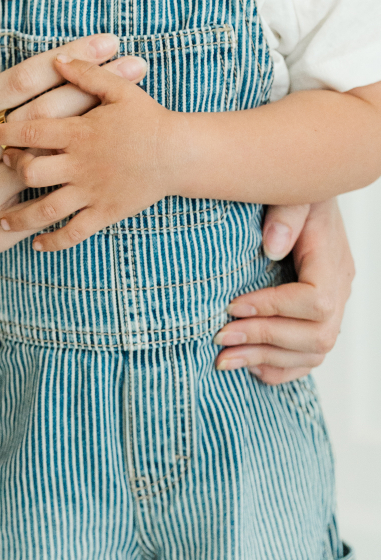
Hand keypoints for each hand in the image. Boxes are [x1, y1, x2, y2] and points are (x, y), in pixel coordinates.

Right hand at [0, 32, 145, 298]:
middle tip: (137, 66)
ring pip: (53, 158)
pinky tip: (112, 176)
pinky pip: (44, 207)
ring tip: (134, 116)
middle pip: (49, 112)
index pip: (24, 78)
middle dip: (97, 86)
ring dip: (97, 134)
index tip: (106, 41)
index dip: (69, 58)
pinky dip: (75, 190)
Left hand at [0, 53, 170, 250]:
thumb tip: (55, 57)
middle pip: (31, 172)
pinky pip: (74, 232)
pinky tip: (37, 244)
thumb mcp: (118, 90)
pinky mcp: (105, 213)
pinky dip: (53, 240)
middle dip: (9, 173)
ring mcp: (92, 191)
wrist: (181, 154)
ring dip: (20, 217)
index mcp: (79, 131)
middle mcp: (80, 164)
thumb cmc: (148, 118)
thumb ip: (85, 73)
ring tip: (0, 220)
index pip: (29, 130)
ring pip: (47, 209)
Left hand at [213, 198, 354, 382]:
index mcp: (331, 260)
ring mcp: (334, 306)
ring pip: (313, 353)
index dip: (274, 308)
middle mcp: (339, 288)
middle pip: (317, 335)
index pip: (316, 301)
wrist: (305, 193)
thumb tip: (272, 247)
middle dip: (265, 339)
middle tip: (220, 335)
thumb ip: (285, 214)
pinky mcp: (319, 318)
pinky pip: (309, 358)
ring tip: (224, 357)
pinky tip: (249, 365)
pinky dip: (280, 368)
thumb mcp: (291, 191)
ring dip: (266, 359)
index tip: (233, 305)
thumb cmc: (294, 192)